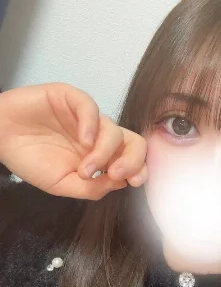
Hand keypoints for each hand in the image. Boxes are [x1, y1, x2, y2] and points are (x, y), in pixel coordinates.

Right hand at [0, 82, 147, 199]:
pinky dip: (92, 125)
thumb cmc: (31, 161)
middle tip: (116, 174)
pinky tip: (84, 141)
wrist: (0, 139)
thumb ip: (92, 188)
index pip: (133, 160)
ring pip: (113, 130)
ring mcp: (87, 118)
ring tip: (85, 169)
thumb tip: (121, 184)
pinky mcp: (70, 98)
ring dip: (104, 153)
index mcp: (102, 157)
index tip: (134, 182)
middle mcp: (99, 137)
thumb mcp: (63, 185)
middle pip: (133, 142)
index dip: (140, 169)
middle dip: (132, 160)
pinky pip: (90, 108)